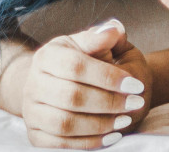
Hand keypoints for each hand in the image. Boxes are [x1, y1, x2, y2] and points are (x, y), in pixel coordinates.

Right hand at [21, 20, 151, 148]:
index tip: (137, 85)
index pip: (77, 67)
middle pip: (71, 97)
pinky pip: (60, 144)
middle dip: (109, 102)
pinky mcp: (35, 134)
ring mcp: (31, 110)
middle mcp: (33, 83)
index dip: (108, 77)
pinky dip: (88, 142)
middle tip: (136, 103)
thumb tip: (114, 29)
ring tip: (125, 119)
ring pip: (65, 123)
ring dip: (101, 125)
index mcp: (47, 56)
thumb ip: (103, 37)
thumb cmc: (86, 62)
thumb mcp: (95, 44)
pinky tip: (112, 136)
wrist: (60, 84)